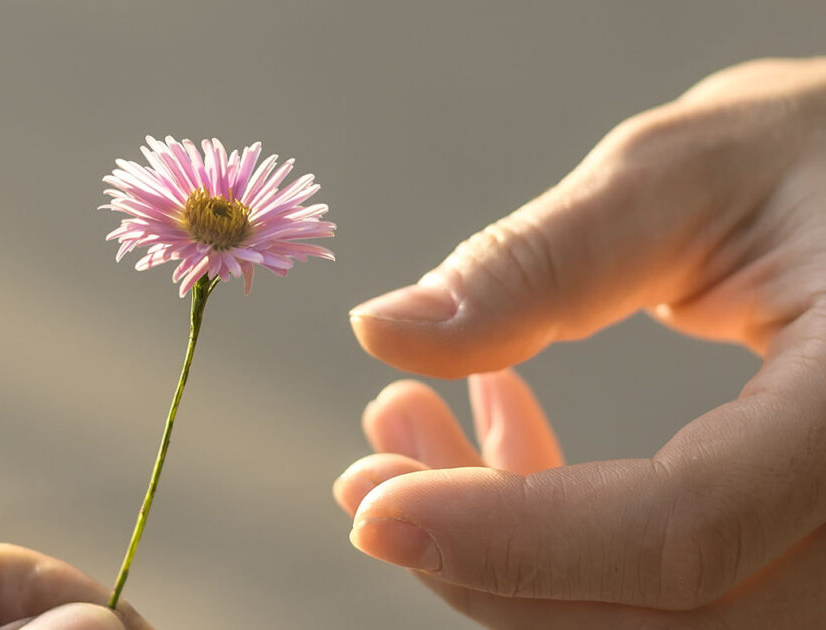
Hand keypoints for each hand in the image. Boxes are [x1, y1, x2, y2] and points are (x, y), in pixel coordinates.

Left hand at [339, 57, 825, 627]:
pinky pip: (678, 588)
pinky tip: (503, 422)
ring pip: (664, 620)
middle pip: (667, 616)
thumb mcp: (685, 175)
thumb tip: (382, 332)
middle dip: (488, 564)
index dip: (510, 536)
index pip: (681, 528)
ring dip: (513, 557)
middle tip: (369, 472)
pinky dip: (566, 540)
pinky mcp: (801, 539)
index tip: (372, 503)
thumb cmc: (820, 153)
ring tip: (413, 430)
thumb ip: (537, 263)